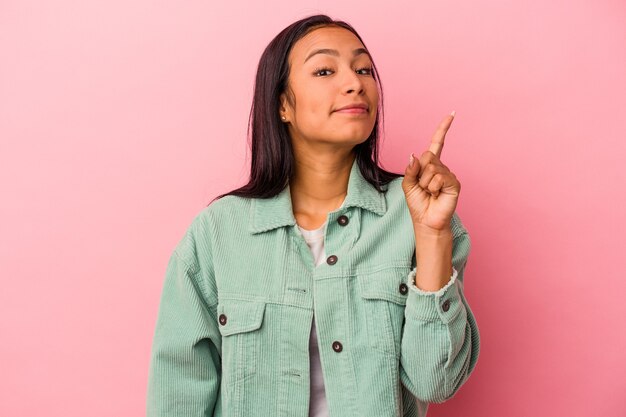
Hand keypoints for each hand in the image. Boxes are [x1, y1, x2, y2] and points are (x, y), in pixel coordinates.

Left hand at [401, 112, 460, 231]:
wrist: (426, 221)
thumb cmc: (418, 204)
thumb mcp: (408, 185)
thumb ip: (410, 169)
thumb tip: (414, 155)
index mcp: (430, 165)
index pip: (437, 143)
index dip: (443, 129)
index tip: (452, 114)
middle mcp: (441, 167)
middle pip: (427, 156)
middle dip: (420, 173)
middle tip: (423, 187)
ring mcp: (449, 175)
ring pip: (431, 168)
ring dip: (425, 183)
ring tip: (430, 193)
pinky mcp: (454, 183)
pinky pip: (439, 178)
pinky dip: (433, 187)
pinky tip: (437, 195)